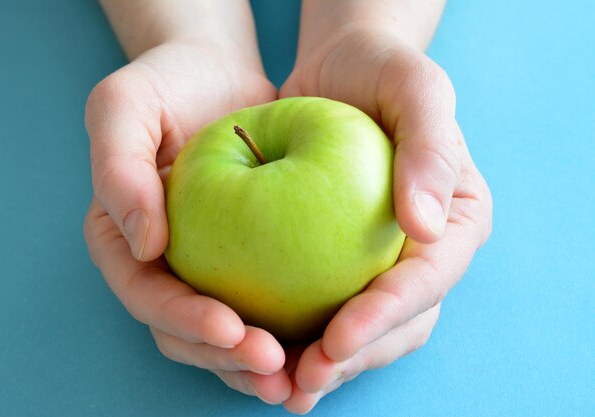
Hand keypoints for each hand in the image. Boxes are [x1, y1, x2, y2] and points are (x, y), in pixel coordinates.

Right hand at [84, 40, 292, 403]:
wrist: (220, 76)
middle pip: (184, 331)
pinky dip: (291, 331)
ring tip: (299, 378)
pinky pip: (267, 305)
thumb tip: (143, 244)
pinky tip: (325, 343)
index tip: (233, 328)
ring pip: (226, 334)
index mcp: (122, 240)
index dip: (184, 321)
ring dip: (258, 364)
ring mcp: (205, 267)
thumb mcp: (124, 105)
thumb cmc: (167, 83)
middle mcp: (161, 264)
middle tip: (276, 368)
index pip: (146, 294)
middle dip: (227, 358)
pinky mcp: (249, 261)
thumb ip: (118, 167)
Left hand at [280, 26, 491, 412]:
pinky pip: (321, 308)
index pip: (428, 280)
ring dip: (325, 367)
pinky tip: (262, 356)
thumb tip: (429, 228)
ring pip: (362, 331)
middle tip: (304, 382)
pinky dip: (295, 338)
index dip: (386, 315)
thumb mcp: (415, 86)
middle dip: (354, 358)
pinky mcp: (335, 261)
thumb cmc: (381, 71)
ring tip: (283, 389)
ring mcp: (377, 260)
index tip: (337, 337)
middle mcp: (421, 250)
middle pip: (399, 323)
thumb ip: (432, 148)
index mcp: (454, 219)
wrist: (339, 69)